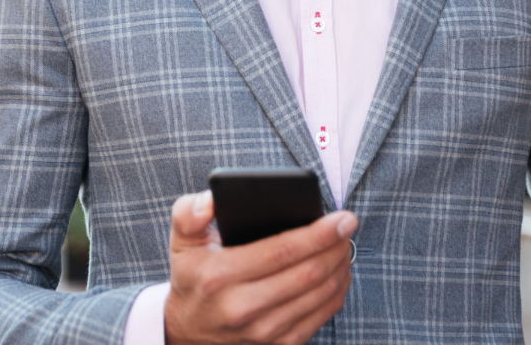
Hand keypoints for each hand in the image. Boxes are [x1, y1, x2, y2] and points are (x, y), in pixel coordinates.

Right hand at [163, 190, 355, 344]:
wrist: (187, 331)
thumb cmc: (192, 276)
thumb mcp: (182, 241)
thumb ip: (189, 212)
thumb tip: (212, 199)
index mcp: (221, 276)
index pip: (282, 251)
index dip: (318, 233)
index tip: (342, 218)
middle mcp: (243, 308)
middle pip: (308, 273)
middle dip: (336, 246)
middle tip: (348, 225)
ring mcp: (263, 331)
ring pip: (319, 296)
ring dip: (340, 267)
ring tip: (344, 244)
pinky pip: (321, 317)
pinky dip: (337, 292)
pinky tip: (338, 272)